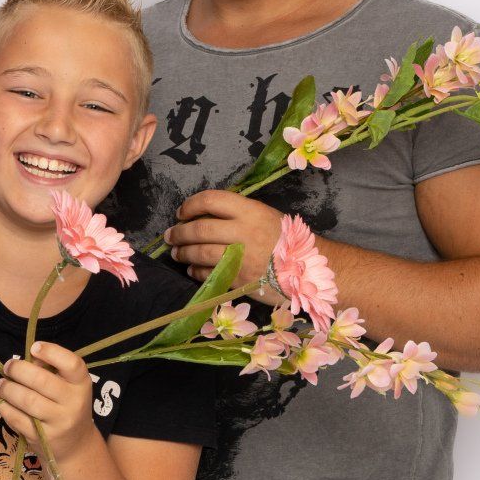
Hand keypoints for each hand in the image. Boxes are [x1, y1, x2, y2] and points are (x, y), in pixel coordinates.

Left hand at [0, 341, 96, 462]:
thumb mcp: (67, 386)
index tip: (34, 348)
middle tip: (7, 367)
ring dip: (7, 389)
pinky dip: (3, 407)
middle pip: (42, 381)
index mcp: (81, 384)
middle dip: (18, 370)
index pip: (72, 364)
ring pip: (27, 400)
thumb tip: (25, 360)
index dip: (52, 352)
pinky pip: (17, 419)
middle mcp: (74, 403)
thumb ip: (49, 369)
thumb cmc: (66, 406)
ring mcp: (59, 422)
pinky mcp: (42, 437)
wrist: (74, 445)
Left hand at [162, 189, 281, 296]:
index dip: (190, 205)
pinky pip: (210, 274)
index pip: (211, 200)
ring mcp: (242, 257)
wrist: (309, 268)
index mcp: (250, 211)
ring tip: (177, 254)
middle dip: (179, 232)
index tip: (181, 212)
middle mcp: (244, 232)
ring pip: (200, 253)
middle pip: (200, 229)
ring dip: (183, 253)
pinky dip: (196, 272)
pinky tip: (192, 271)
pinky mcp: (240, 279)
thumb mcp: (265, 215)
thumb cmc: (286, 239)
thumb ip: (236, 214)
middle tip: (170, 236)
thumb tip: (202, 216)